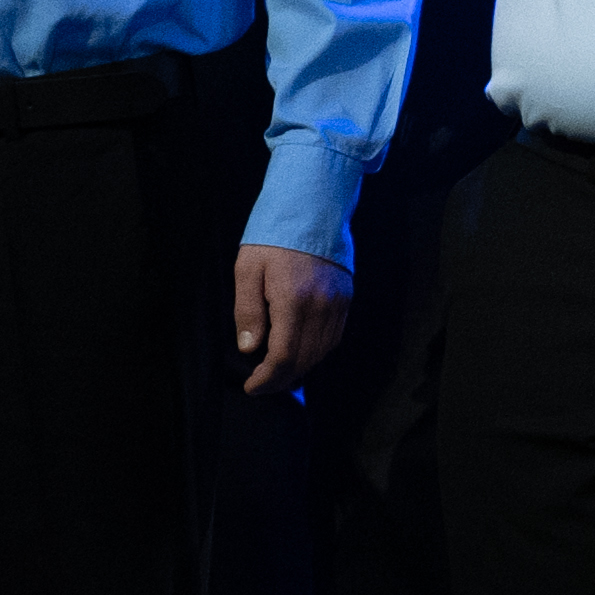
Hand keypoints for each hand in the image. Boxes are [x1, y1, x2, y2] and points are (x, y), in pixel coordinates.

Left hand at [228, 247, 349, 400]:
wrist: (312, 208)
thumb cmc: (273, 239)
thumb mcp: (248, 270)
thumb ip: (248, 311)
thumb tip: (250, 349)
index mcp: (293, 300)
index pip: (284, 355)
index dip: (268, 378)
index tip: (252, 386)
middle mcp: (321, 305)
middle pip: (305, 359)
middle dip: (282, 379)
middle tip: (262, 385)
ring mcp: (338, 302)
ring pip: (322, 351)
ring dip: (301, 369)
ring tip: (279, 374)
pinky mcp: (346, 297)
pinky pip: (334, 336)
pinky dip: (317, 352)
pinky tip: (301, 353)